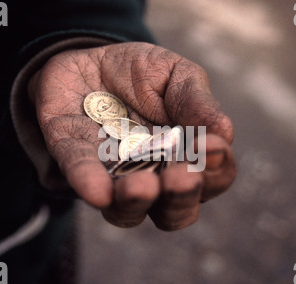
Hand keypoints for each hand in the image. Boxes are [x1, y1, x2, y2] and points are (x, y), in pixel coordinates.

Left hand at [29, 42, 235, 230]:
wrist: (91, 60)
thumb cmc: (142, 75)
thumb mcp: (177, 76)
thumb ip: (197, 102)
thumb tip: (224, 133)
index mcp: (184, 159)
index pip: (211, 180)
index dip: (216, 171)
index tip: (212, 147)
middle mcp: (152, 177)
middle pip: (173, 212)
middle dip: (179, 199)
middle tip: (182, 178)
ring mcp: (111, 174)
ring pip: (126, 211)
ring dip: (135, 203)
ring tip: (141, 187)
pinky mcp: (71, 155)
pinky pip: (78, 175)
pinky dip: (88, 182)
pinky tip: (98, 190)